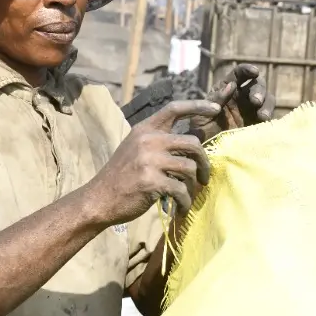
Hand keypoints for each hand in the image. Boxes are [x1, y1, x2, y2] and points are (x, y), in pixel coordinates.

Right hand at [87, 99, 220, 223]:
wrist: (99, 198)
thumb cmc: (121, 176)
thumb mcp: (136, 149)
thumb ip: (159, 141)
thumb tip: (193, 141)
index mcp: (144, 129)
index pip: (174, 108)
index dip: (198, 105)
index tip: (216, 108)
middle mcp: (148, 140)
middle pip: (192, 143)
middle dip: (204, 162)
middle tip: (204, 177)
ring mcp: (149, 160)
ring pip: (190, 168)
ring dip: (193, 185)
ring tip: (187, 195)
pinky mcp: (152, 181)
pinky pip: (181, 190)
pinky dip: (185, 202)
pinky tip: (181, 209)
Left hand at [188, 64, 274, 142]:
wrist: (205, 152)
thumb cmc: (200, 131)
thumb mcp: (202, 114)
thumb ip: (216, 99)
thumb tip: (231, 85)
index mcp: (226, 89)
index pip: (239, 74)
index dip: (247, 70)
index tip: (254, 72)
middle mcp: (241, 97)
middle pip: (257, 85)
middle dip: (259, 90)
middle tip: (256, 101)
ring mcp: (251, 110)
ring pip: (266, 99)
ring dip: (267, 104)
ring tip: (263, 116)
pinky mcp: (258, 124)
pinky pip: (268, 116)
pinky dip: (269, 116)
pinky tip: (265, 122)